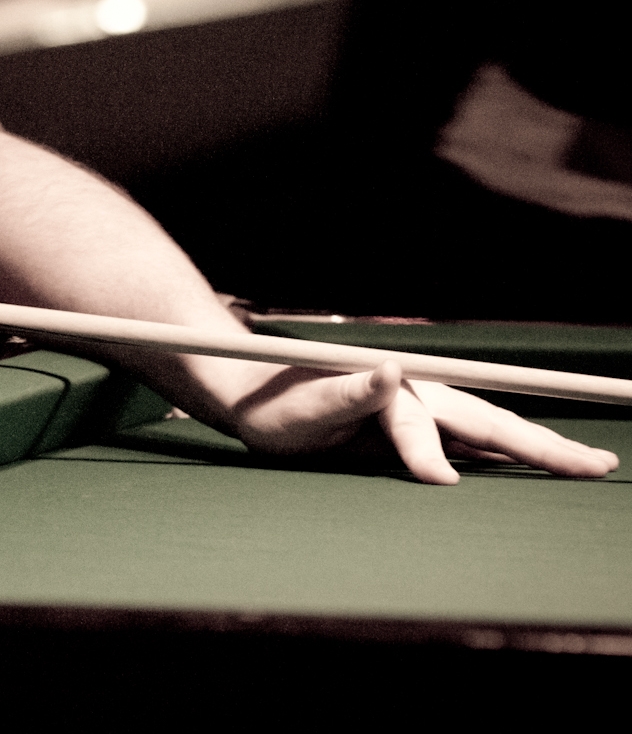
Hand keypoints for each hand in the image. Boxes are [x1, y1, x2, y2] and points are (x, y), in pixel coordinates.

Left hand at [215, 359, 618, 484]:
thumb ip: (346, 394)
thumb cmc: (276, 404)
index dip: (428, 451)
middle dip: (540, 444)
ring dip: (538, 446)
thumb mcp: (302, 407)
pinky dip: (509, 450)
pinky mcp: (417, 425)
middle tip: (595, 463)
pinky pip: (472, 440)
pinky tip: (540, 460)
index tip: (442, 480)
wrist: (256, 394)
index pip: (417, 423)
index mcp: (387, 386)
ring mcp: (420, 409)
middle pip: (485, 420)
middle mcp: (414, 392)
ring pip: (490, 428)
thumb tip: (389, 370)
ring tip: (585, 460)